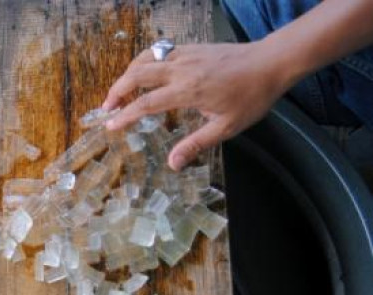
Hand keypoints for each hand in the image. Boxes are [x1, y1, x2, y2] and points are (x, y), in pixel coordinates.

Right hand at [102, 41, 293, 170]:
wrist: (271, 62)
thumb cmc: (251, 97)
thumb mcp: (226, 127)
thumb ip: (196, 143)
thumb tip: (172, 164)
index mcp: (188, 91)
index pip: (146, 103)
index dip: (125, 115)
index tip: (111, 125)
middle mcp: (181, 69)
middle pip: (137, 75)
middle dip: (117, 90)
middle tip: (107, 107)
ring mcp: (185, 55)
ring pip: (145, 59)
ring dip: (128, 74)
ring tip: (120, 90)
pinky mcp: (191, 48)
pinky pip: (159, 51)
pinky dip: (144, 62)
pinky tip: (143, 72)